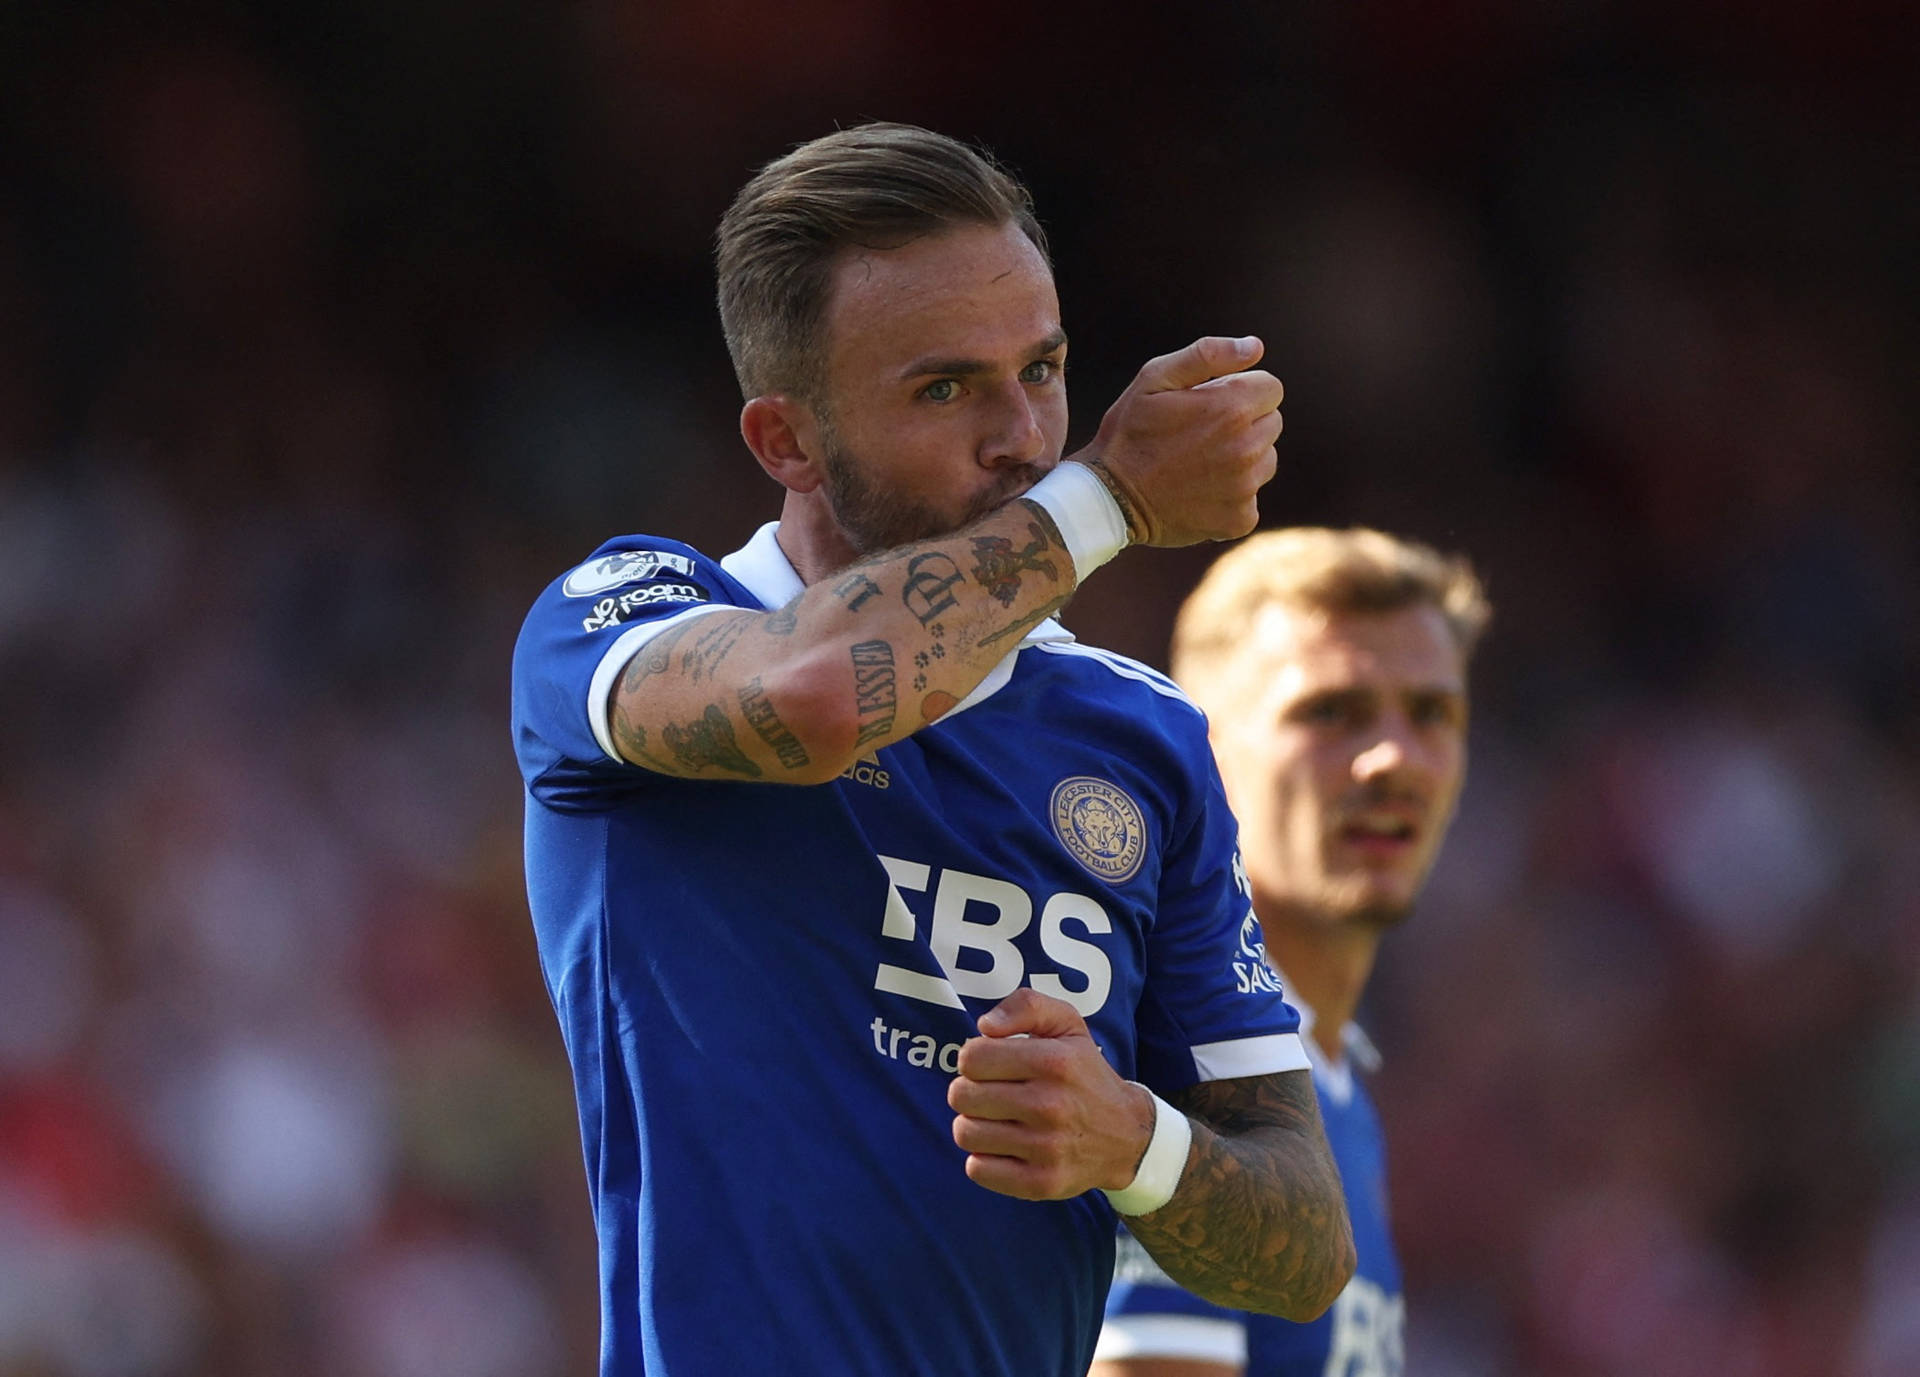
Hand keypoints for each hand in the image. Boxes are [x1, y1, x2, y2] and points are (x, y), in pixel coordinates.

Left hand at [948, 987, 1159, 1199]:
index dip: (974, 1059)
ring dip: (973, 1124)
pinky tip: (1004, 1148)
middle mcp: (1050, 1105)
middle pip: (961, 1095)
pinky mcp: (1041, 1182)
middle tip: (992, 1093)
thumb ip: (1026, 1006)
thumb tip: (985, 1026)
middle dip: (969, 1091)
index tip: (991, 1065)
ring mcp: (1046, 1148)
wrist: (1126, 1135)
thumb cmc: (1084, 1073)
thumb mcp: (1067, 1024)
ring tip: (997, 1120)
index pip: (971, 1057)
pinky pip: (977, 1169)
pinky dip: (983, 1159)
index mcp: (1054, 1062)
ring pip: (965, 1133)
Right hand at [1071, 336, 1283, 547]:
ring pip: (1266, 460)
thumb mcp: (1154, 378)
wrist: (1109, 498)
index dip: (1242, 391)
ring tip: (1200, 462)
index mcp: (1231, 408)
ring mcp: (1245, 487)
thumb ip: (1208, 354)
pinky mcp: (1240, 519)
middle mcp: (1246, 448)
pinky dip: (1232, 495)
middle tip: (1202, 434)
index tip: (1213, 403)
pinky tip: (1200, 490)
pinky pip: (1252, 497)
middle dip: (1245, 422)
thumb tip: (1255, 347)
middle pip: (1272, 423)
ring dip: (1243, 458)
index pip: (1271, 388)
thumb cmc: (1130, 432)